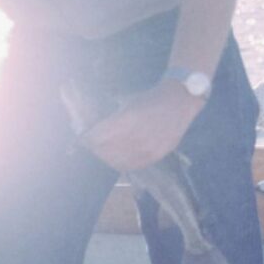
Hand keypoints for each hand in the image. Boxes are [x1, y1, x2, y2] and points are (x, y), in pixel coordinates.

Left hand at [80, 80, 203, 171]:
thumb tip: (95, 132)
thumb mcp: (127, 103)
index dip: (88, 139)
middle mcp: (138, 136)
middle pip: (107, 151)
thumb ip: (112, 120)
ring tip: (103, 154)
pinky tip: (119, 160)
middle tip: (91, 146)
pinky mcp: (157, 154)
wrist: (179, 101)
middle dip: (96, 149)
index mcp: (127, 120)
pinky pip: (135, 165)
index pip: (99, 137)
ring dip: (108, 158)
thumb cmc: (150, 98)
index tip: (83, 138)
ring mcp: (148, 148)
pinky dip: (123, 164)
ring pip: (119, 161)